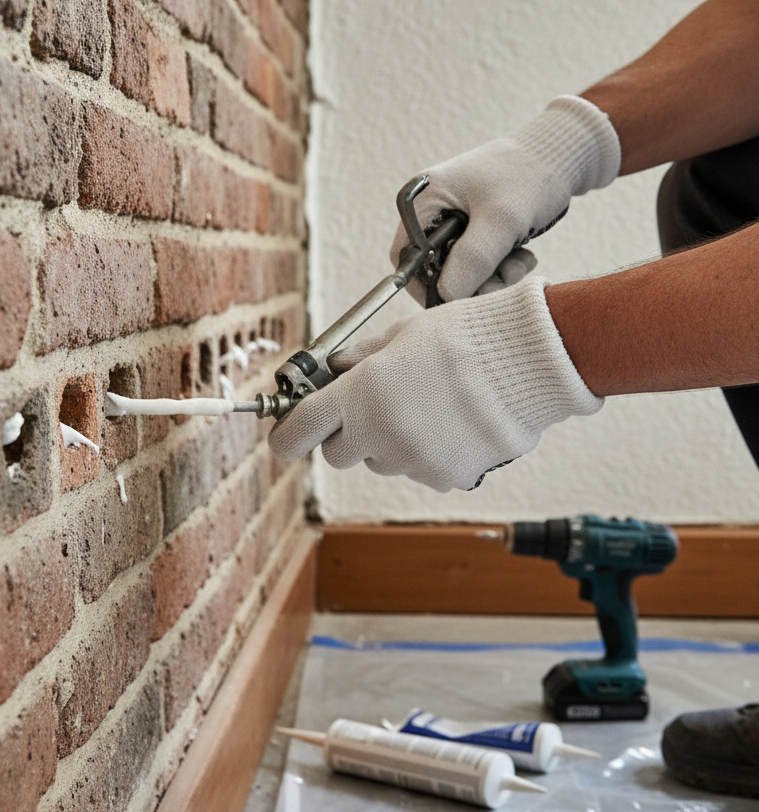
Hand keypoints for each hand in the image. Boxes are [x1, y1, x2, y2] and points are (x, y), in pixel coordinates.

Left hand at [267, 278, 602, 491]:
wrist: (527, 360)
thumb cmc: (464, 336)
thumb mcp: (401, 334)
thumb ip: (360, 359)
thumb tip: (336, 370)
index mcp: (359, 395)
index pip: (298, 430)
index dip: (286, 435)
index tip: (284, 436)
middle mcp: (379, 434)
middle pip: (338, 453)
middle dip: (346, 435)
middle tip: (370, 410)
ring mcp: (412, 460)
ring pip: (382, 462)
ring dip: (390, 443)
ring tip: (426, 408)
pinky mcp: (445, 477)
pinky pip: (420, 471)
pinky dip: (426, 454)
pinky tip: (450, 425)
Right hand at [393, 96, 620, 302]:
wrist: (560, 155)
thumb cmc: (529, 176)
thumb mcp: (502, 220)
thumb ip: (472, 259)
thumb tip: (447, 296)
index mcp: (422, 202)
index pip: (406, 259)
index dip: (429, 285)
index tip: (463, 297)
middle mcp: (430, 213)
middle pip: (433, 270)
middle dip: (470, 283)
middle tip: (505, 277)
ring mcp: (451, 223)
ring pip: (458, 273)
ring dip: (490, 279)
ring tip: (519, 261)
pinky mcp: (471, 231)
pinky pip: (476, 266)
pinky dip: (499, 270)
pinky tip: (521, 254)